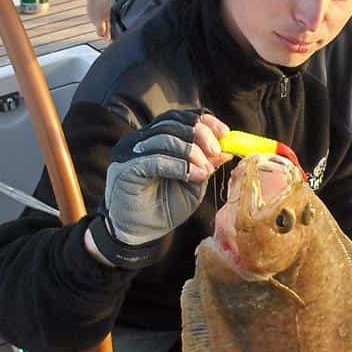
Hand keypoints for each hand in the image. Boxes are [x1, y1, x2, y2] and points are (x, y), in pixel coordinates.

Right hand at [86, 110, 230, 267]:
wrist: (140, 234)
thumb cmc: (164, 208)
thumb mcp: (193, 185)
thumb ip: (205, 165)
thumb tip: (226, 149)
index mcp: (156, 139)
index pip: (180, 118)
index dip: (204, 122)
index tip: (225, 133)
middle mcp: (141, 140)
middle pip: (173, 122)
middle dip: (200, 134)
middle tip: (216, 151)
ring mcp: (131, 152)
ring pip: (165, 137)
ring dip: (191, 152)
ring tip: (205, 170)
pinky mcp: (126, 168)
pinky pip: (155, 159)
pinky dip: (179, 165)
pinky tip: (194, 175)